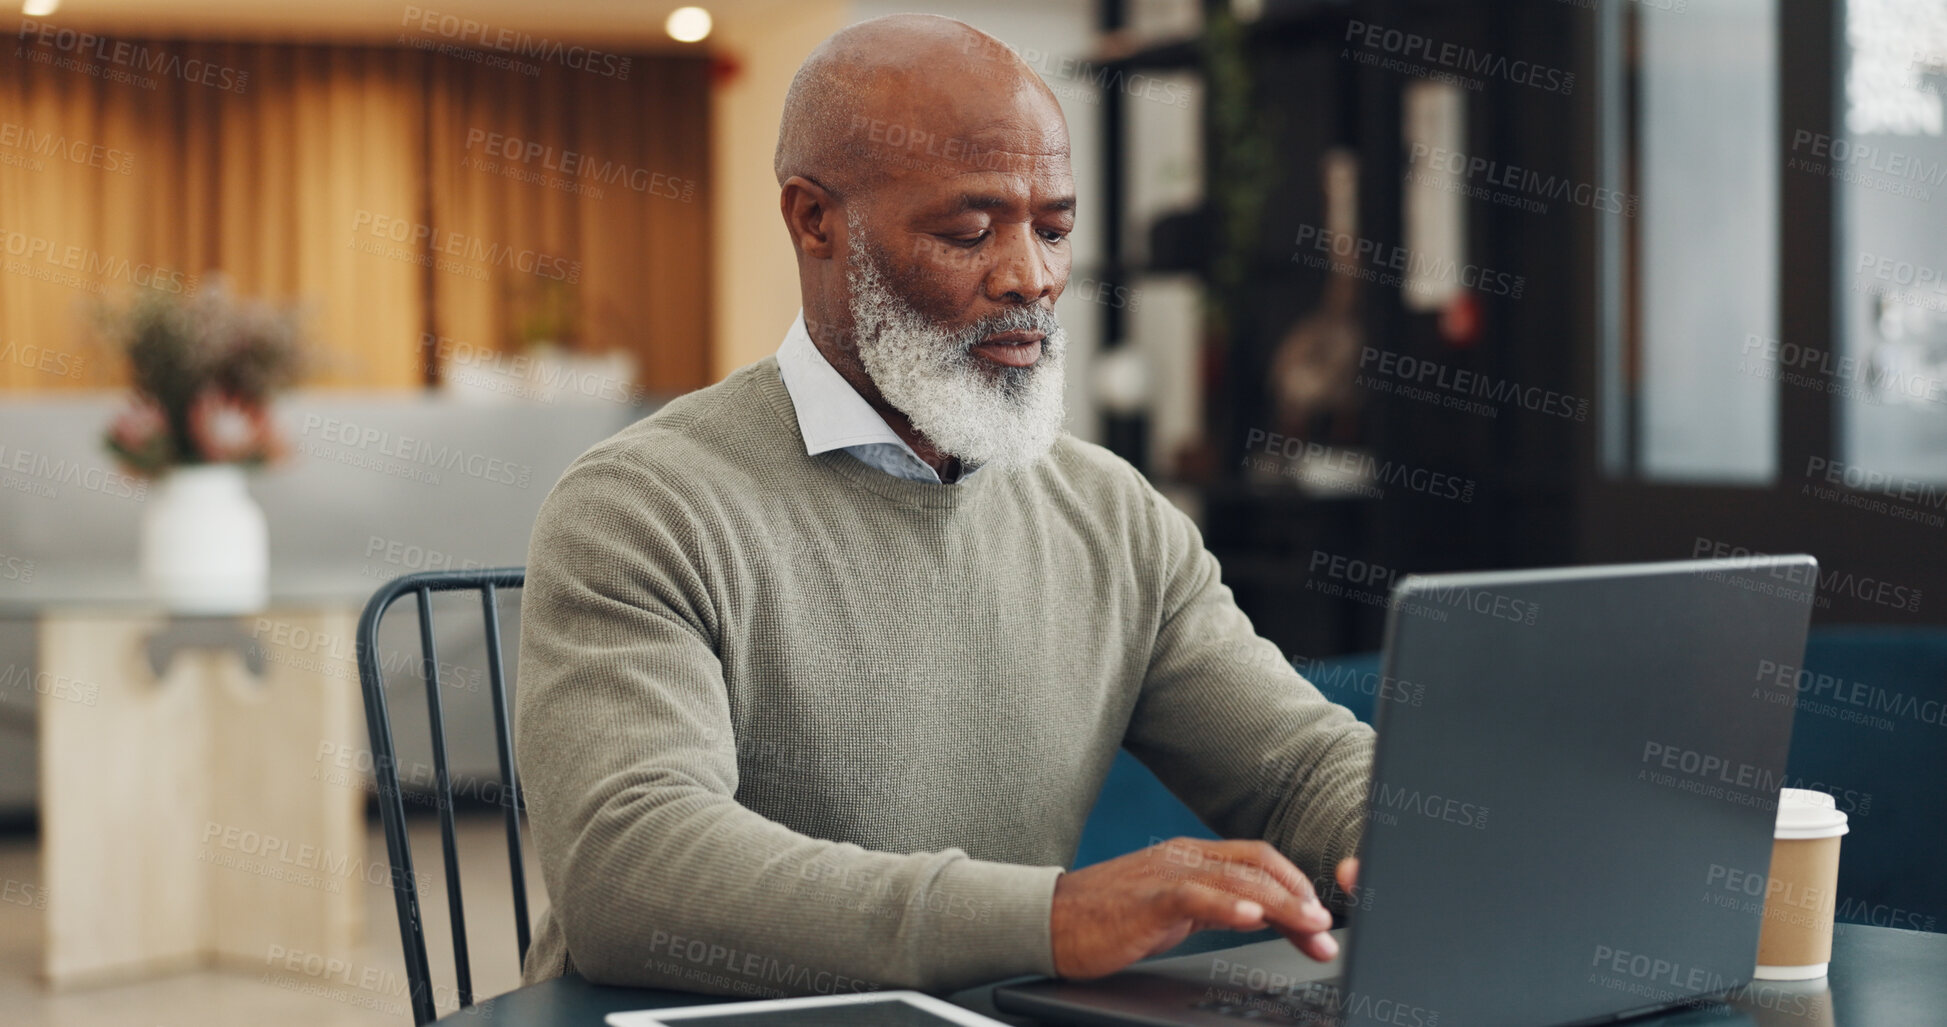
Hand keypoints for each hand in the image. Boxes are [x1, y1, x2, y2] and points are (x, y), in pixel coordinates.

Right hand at [1049, 838, 1349, 979]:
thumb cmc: (1107, 920)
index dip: (1295, 885)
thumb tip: (1261, 917)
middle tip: (1326, 928)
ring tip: (1310, 924)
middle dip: (1299, 896)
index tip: (1320, 920)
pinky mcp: (1148, 899)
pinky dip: (1230, 906)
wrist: (1047, 921)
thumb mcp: (1173, 911)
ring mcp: (1166, 874)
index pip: (1258, 861)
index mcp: (1191, 858)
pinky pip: (1196, 896)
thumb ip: (1214, 907)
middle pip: (1258, 866)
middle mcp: (1184, 857)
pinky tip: (1254, 920)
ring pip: (1238, 879)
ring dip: (1281, 903)